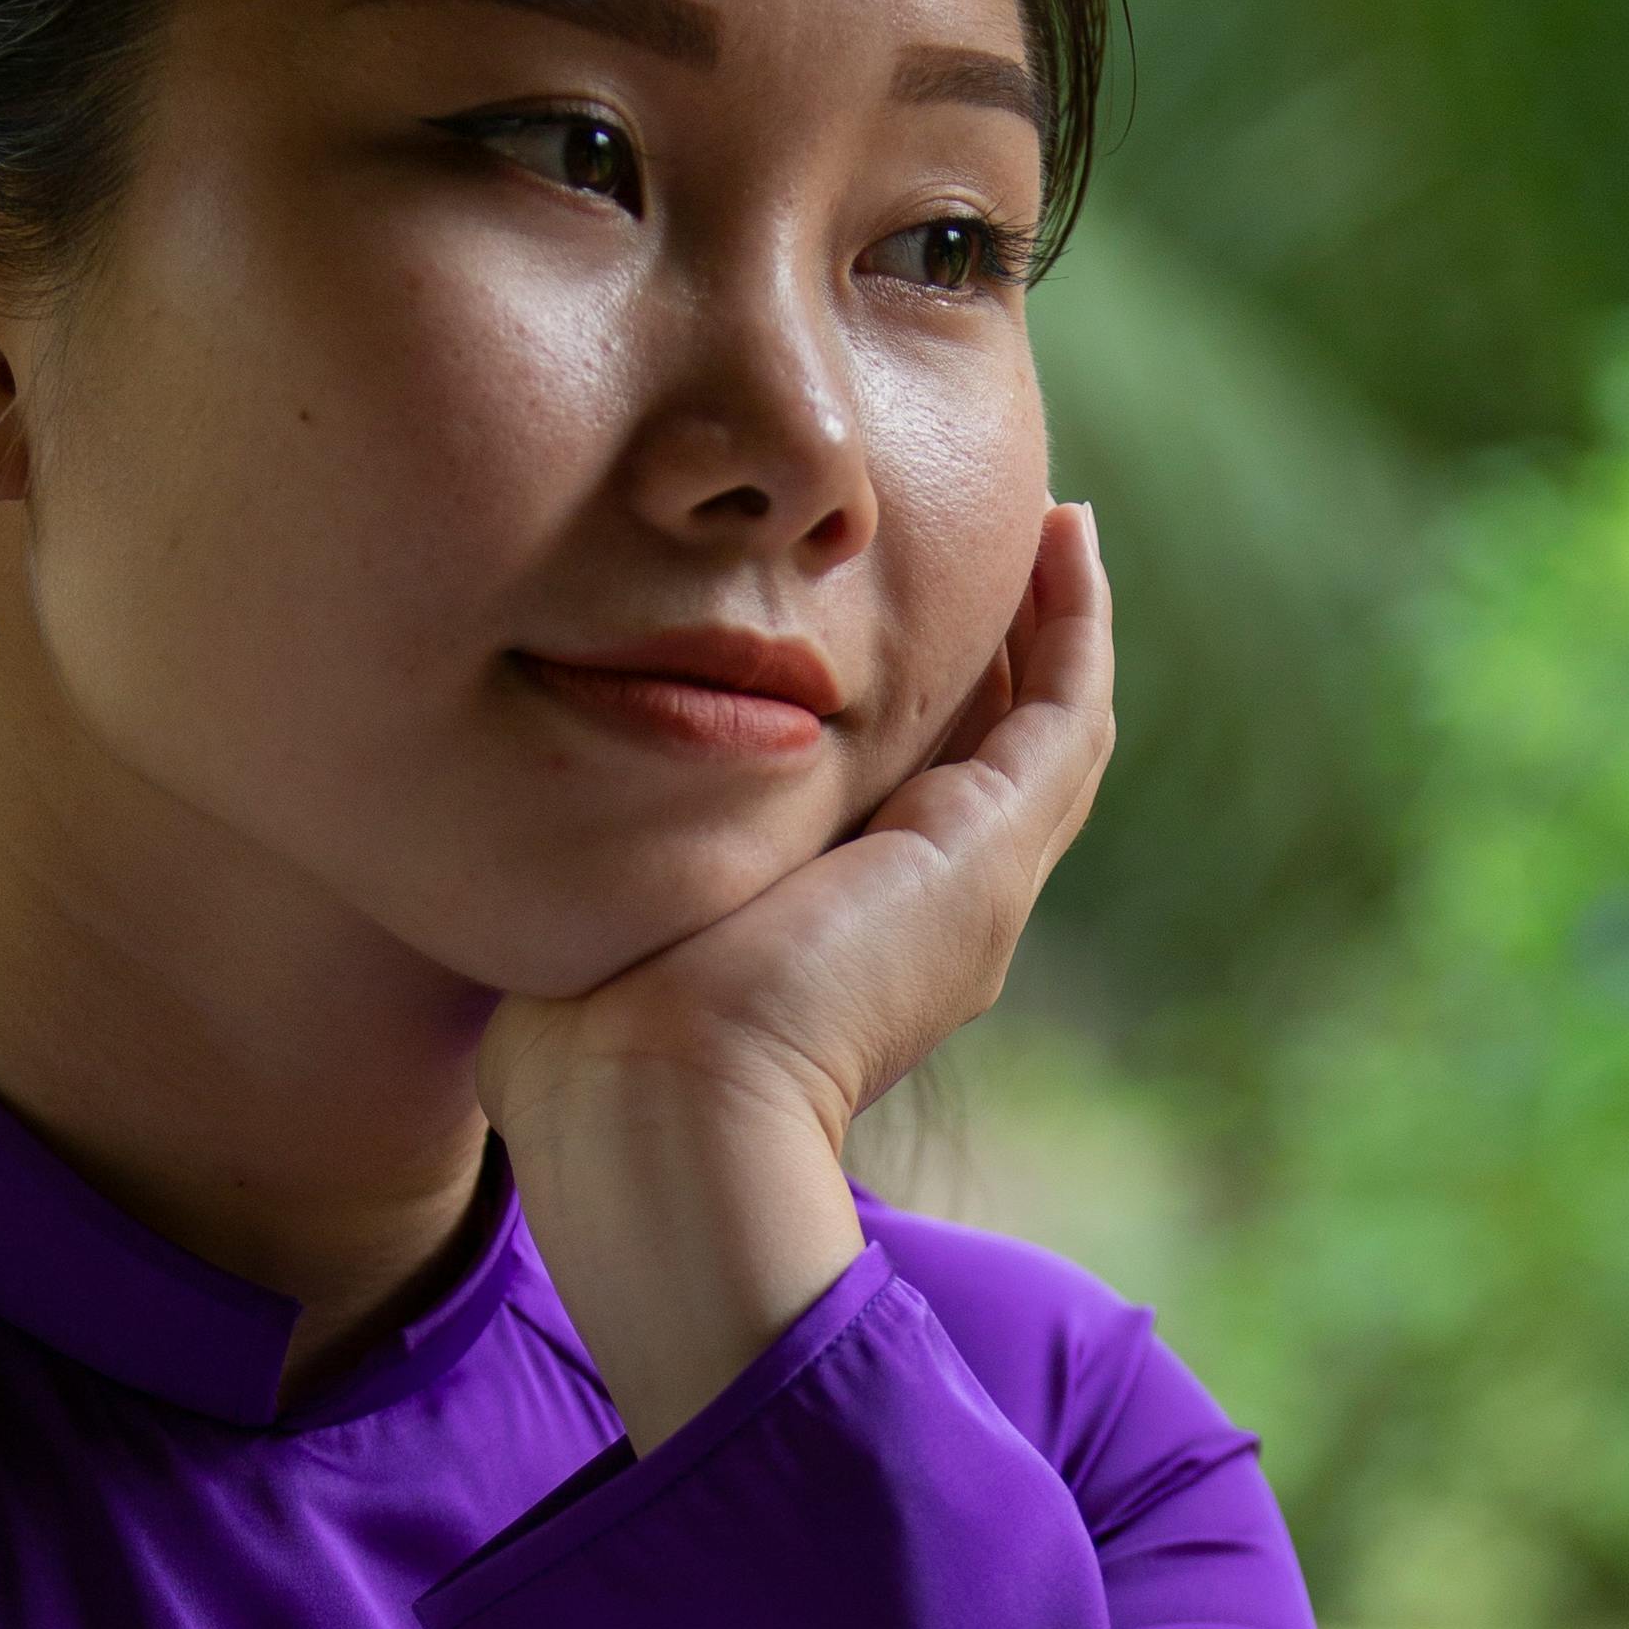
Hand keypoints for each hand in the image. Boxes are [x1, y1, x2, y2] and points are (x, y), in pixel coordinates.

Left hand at [478, 501, 1113, 1451]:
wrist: (659, 1108)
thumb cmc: (594, 1053)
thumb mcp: (609, 924)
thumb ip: (611, 872)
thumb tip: (550, 828)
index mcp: (843, 933)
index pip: (900, 789)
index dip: (909, 697)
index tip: (885, 607)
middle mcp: (927, 910)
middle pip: (986, 752)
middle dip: (995, 646)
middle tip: (1001, 535)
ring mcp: (974, 884)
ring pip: (1047, 728)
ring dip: (1054, 619)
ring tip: (1054, 520)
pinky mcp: (992, 851)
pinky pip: (1067, 712)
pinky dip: (1078, 622)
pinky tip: (1070, 536)